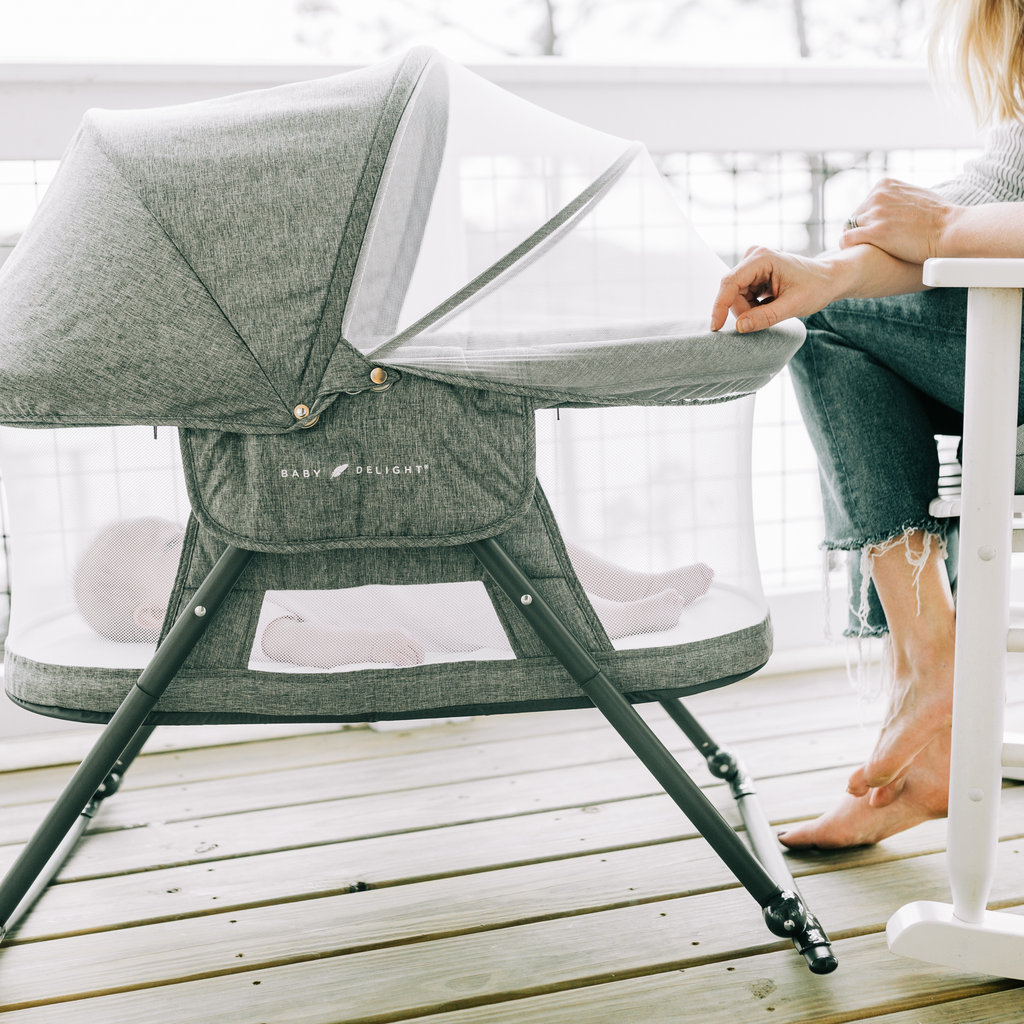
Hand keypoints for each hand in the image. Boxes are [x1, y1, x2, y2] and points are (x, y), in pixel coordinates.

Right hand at [711, 246, 843, 333]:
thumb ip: (765, 317)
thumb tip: (740, 327)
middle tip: (767, 317)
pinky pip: (742, 296)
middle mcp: (753, 257)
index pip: (730, 283)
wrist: (830, 278)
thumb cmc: (816, 287)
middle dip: (744, 311)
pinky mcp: (753, 273)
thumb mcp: (793, 306)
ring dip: (749, 310)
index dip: (720, 306)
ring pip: (736, 296)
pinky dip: (753, 307)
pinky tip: (770, 304)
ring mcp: (752, 264)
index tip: (716, 327)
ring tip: (773, 308)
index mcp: (762, 258)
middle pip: (731, 292)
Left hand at [840, 178, 957, 263]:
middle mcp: (877, 196)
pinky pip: (847, 240)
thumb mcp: (914, 195)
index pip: (863, 205)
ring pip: (851, 229)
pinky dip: (847, 247)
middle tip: (873, 245)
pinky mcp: (875, 233)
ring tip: (869, 251)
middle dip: (863, 231)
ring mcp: (875, 214)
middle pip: (856, 217)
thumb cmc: (938, 217)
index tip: (877, 232)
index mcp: (885, 185)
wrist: (950, 230)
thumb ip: (897, 197)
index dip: (868, 221)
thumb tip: (890, 202)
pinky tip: (856, 254)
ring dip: (858, 241)